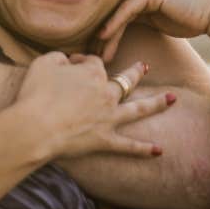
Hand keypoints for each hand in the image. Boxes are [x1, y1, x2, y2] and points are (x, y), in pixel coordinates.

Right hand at [14, 53, 172, 158]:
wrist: (35, 127)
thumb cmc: (35, 93)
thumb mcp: (44, 63)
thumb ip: (59, 57)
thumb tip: (67, 59)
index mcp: (93, 73)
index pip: (95, 62)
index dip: (84, 61)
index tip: (73, 63)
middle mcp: (106, 93)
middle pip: (125, 81)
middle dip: (135, 73)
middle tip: (145, 67)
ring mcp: (108, 118)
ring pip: (138, 109)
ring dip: (157, 103)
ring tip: (173, 99)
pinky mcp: (104, 140)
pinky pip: (128, 146)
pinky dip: (144, 150)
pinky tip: (160, 151)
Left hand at [95, 0, 209, 62]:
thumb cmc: (189, 18)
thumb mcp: (156, 15)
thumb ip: (137, 14)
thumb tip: (116, 28)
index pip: (114, 4)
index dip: (102, 26)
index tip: (93, 49)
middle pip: (112, 5)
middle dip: (99, 31)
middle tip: (89, 54)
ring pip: (117, 9)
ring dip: (105, 34)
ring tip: (96, 55)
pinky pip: (127, 9)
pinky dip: (114, 25)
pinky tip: (104, 39)